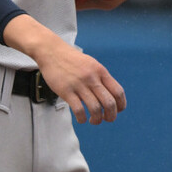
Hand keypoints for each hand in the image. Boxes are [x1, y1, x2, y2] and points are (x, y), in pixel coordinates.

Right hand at [3, 15, 126, 123]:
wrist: (51, 51)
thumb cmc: (71, 59)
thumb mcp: (91, 64)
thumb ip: (100, 77)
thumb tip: (110, 95)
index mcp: (100, 71)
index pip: (118, 92)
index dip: (121, 105)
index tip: (117, 110)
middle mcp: (91, 78)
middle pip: (109, 103)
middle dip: (111, 116)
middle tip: (106, 119)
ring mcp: (79, 84)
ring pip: (95, 109)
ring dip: (97, 119)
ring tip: (93, 120)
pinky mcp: (66, 90)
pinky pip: (79, 110)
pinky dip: (82, 118)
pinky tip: (81, 118)